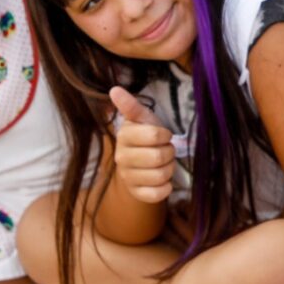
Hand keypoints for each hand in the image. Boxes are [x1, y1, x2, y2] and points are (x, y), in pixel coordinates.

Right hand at [110, 86, 175, 203]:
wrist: (141, 163)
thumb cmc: (145, 136)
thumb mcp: (142, 119)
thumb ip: (131, 106)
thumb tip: (114, 89)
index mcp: (124, 136)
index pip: (156, 135)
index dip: (165, 136)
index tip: (162, 135)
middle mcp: (121, 158)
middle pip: (159, 157)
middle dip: (169, 153)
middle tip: (164, 150)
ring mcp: (127, 177)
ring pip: (161, 175)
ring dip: (169, 169)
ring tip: (163, 163)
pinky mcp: (136, 193)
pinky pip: (157, 194)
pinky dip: (166, 187)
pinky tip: (163, 180)